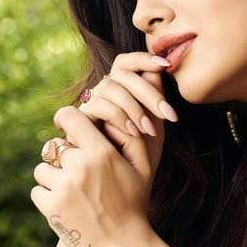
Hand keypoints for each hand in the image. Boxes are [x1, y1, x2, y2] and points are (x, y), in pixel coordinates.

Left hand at [31, 104, 158, 246]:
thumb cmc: (135, 205)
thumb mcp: (143, 168)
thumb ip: (130, 136)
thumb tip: (111, 114)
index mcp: (101, 153)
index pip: (68, 116)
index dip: (64, 119)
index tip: (66, 126)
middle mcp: (79, 167)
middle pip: (53, 146)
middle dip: (62, 157)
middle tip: (77, 173)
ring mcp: (63, 188)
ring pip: (42, 169)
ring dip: (53, 178)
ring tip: (73, 193)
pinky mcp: (50, 208)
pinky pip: (37, 191)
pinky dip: (47, 198)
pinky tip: (67, 207)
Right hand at [74, 50, 177, 188]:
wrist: (120, 188)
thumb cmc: (138, 160)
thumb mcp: (154, 131)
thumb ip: (156, 102)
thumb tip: (161, 69)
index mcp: (121, 90)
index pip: (127, 63)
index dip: (143, 58)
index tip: (165, 65)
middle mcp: (103, 94)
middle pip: (121, 74)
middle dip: (148, 92)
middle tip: (168, 114)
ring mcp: (90, 105)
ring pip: (109, 86)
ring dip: (134, 106)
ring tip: (148, 129)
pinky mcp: (79, 120)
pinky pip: (97, 106)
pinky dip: (118, 116)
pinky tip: (132, 132)